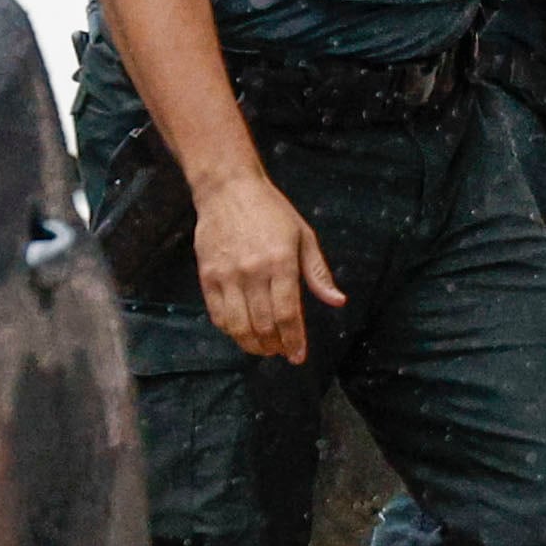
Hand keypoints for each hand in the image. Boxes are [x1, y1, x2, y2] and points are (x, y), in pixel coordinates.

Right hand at [191, 169, 345, 361]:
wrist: (228, 189)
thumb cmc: (272, 211)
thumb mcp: (303, 235)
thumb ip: (317, 272)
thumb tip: (337, 301)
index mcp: (281, 262)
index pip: (287, 314)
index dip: (294, 340)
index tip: (298, 356)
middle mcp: (253, 271)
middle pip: (263, 324)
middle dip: (276, 346)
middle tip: (282, 351)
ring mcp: (227, 275)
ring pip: (239, 326)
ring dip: (253, 344)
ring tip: (264, 347)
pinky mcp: (208, 276)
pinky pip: (217, 315)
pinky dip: (230, 330)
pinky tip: (242, 331)